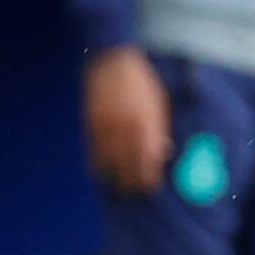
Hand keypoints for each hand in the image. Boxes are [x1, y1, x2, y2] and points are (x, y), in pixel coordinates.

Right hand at [83, 44, 172, 194]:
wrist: (112, 62)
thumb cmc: (142, 83)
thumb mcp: (159, 104)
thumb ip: (159, 130)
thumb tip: (163, 154)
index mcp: (145, 123)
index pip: (147, 161)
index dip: (148, 178)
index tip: (150, 188)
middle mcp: (124, 128)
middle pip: (127, 165)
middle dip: (131, 182)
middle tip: (134, 192)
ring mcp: (105, 126)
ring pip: (107, 162)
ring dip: (113, 177)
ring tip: (118, 188)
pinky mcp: (90, 123)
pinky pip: (92, 151)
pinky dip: (96, 164)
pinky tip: (100, 173)